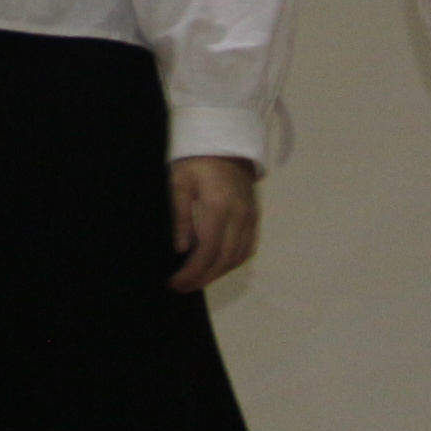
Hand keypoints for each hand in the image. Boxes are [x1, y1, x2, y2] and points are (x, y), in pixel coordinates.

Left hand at [166, 155, 257, 291]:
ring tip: (196, 280)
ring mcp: (250, 218)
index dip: (192, 271)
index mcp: (219, 208)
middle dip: (203, 278)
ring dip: (218, 273)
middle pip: (224, 259)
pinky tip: (216, 266)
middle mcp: (239, 217)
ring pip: (238, 257)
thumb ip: (181, 216)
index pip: (207, 251)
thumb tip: (181, 249)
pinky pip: (247, 248)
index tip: (175, 283)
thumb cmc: (194, 161)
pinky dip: (232, 262)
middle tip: (182, 287)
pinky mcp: (254, 217)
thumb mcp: (179, 183)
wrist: (224, 144)